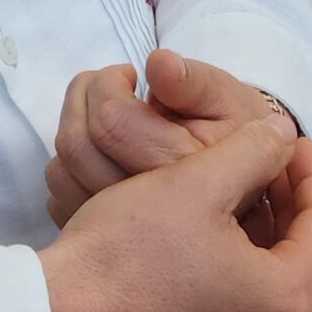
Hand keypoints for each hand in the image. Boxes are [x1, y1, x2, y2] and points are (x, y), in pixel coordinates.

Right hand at [38, 115, 311, 311]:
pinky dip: (220, 278)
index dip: (311, 174)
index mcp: (285, 304)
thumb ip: (253, 150)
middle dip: (280, 208)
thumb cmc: (126, 254)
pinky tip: (188, 246)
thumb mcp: (194, 182)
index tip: (289, 139)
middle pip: (294, 264)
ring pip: (257, 293)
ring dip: (249, 243)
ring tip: (224, 197)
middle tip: (259, 162)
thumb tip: (281, 136)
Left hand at [46, 48, 292, 230]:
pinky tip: (98, 153)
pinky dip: (67, 169)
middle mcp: (151, 212)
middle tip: (108, 85)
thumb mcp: (231, 101)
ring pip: (61, 174)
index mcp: (184, 170)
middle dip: (81, 97)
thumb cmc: (236, 135)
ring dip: (71, 127)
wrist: (252, 189)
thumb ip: (194, 82)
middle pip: (78, 146)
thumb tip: (159, 66)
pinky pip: (59, 202)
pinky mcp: (105, 245)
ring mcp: (123, 234)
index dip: (107, 83)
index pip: (111, 121)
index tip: (128, 74)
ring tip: (102, 114)